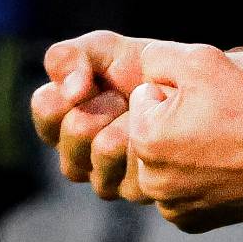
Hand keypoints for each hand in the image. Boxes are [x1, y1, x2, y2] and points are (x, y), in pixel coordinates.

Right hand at [32, 31, 151, 188]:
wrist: (197, 93)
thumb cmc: (145, 71)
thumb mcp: (105, 50)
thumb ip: (71, 56)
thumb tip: (71, 89)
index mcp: (63, 117)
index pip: (45, 107)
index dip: (68, 91)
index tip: (91, 82)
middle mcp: (78, 154)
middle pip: (76, 129)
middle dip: (107, 102)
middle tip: (124, 98)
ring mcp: (106, 177)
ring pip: (106, 149)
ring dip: (131, 121)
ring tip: (146, 114)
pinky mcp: (137, 191)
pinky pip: (136, 167)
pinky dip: (154, 143)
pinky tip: (164, 138)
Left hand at [124, 41, 242, 230]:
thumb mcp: (202, 60)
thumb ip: (156, 57)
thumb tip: (141, 73)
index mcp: (145, 138)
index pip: (142, 99)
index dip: (173, 92)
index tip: (204, 100)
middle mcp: (150, 179)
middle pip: (149, 135)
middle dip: (172, 123)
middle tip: (214, 120)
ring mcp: (170, 206)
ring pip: (163, 164)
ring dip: (183, 151)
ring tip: (222, 143)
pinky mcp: (189, 222)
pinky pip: (180, 192)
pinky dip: (196, 179)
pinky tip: (224, 167)